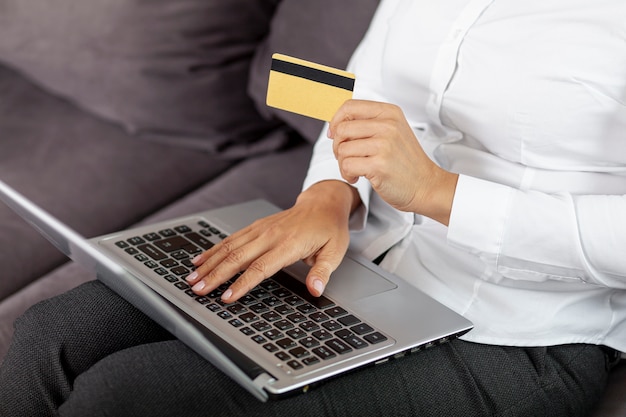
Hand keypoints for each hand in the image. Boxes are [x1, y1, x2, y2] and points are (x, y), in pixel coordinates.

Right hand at [185, 181, 359, 302]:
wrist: (323, 202)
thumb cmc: (329, 228)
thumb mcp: (335, 252)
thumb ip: (322, 272)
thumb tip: (316, 290)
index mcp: (289, 244)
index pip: (260, 267)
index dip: (242, 284)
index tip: (226, 297)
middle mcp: (271, 234)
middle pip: (237, 258)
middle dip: (215, 275)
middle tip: (198, 290)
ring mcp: (261, 229)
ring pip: (229, 247)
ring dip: (209, 263)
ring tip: (192, 278)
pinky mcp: (256, 226)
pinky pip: (231, 238)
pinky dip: (214, 249)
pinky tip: (200, 259)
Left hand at [328, 100, 457, 224]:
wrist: (426, 185)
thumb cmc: (406, 163)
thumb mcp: (393, 132)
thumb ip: (368, 124)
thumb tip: (336, 125)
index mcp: (389, 113)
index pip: (350, 107)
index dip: (336, 121)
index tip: (335, 134)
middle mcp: (388, 126)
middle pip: (342, 129)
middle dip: (338, 146)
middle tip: (347, 157)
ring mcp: (384, 145)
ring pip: (342, 149)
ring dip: (343, 163)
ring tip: (356, 169)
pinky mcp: (379, 165)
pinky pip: (347, 165)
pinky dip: (348, 174)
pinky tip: (358, 177)